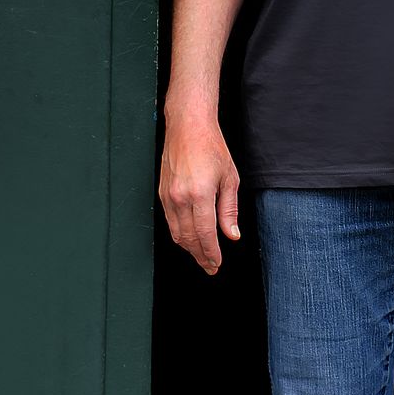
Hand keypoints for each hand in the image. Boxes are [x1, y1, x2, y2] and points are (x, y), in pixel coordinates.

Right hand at [159, 112, 240, 274]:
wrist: (187, 127)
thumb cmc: (211, 147)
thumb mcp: (229, 178)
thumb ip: (229, 210)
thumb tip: (231, 235)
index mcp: (200, 194)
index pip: (205, 234)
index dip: (212, 253)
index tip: (217, 264)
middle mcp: (180, 198)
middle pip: (189, 238)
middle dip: (200, 256)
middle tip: (210, 267)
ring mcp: (168, 196)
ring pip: (177, 233)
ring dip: (189, 249)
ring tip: (201, 257)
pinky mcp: (162, 194)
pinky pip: (170, 222)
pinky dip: (180, 235)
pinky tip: (189, 239)